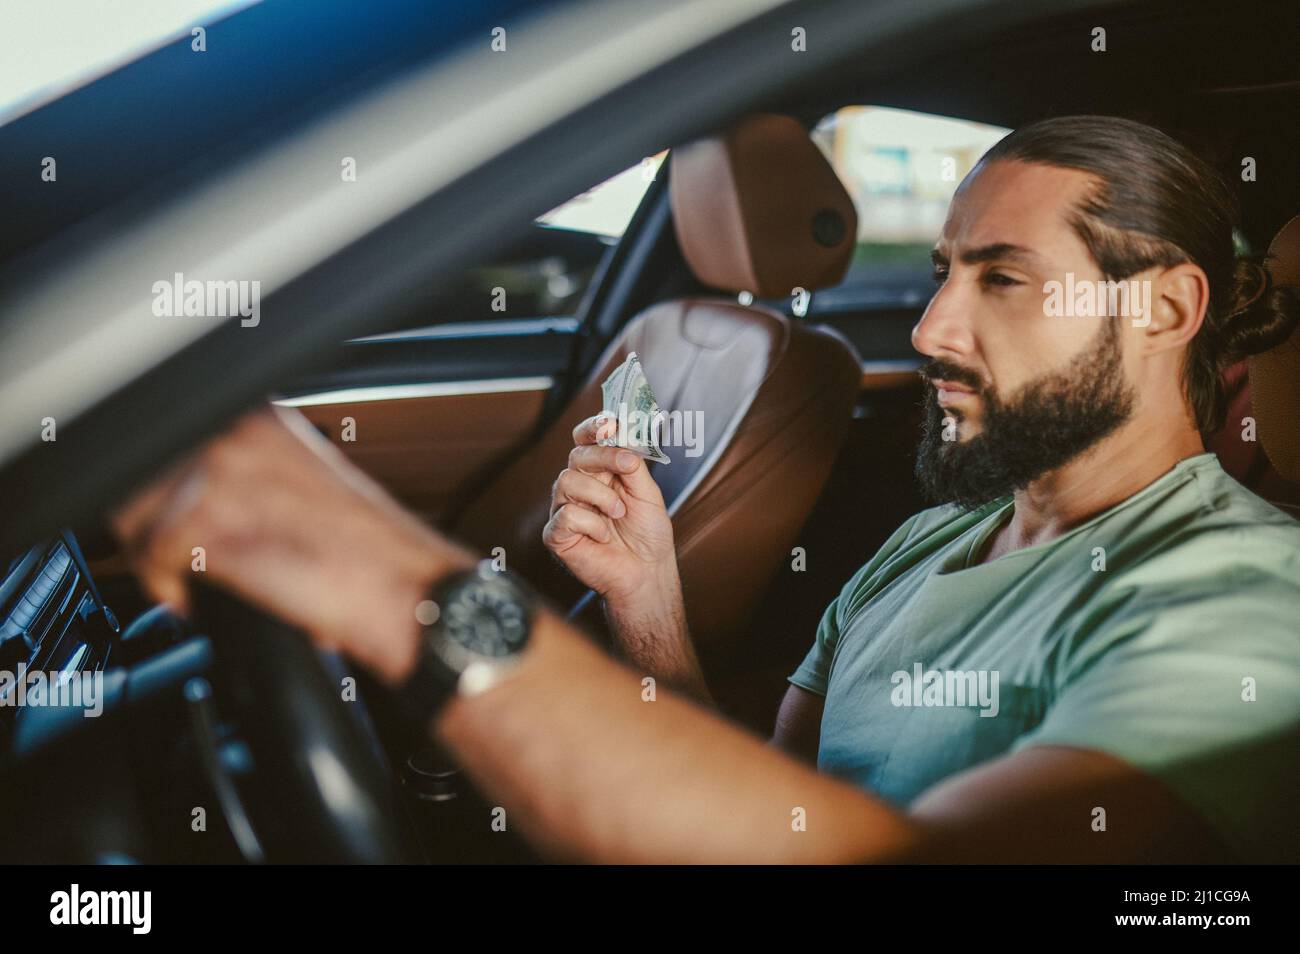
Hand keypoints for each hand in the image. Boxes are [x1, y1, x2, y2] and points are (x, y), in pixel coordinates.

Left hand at [111, 406, 472, 682]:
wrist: (409, 592)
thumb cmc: (371, 555)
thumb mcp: (305, 490)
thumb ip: (250, 477)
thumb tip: (193, 497)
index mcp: (264, 419)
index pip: (166, 442)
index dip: (159, 493)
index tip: (165, 525)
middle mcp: (241, 432)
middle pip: (138, 473)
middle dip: (146, 525)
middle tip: (172, 561)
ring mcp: (227, 473)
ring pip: (135, 511)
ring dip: (151, 556)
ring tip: (184, 580)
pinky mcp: (217, 523)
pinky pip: (150, 553)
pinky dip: (164, 585)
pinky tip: (194, 596)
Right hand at [542, 414, 675, 604]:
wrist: (647, 571)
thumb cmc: (647, 534)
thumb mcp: (648, 492)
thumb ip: (633, 464)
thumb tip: (621, 438)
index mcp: (599, 472)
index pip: (585, 440)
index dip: (592, 427)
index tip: (608, 422)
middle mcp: (579, 486)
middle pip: (576, 454)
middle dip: (604, 456)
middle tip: (627, 466)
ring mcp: (565, 508)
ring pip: (568, 481)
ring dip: (602, 496)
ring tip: (618, 514)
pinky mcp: (556, 534)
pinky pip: (566, 515)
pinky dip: (591, 524)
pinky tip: (603, 536)